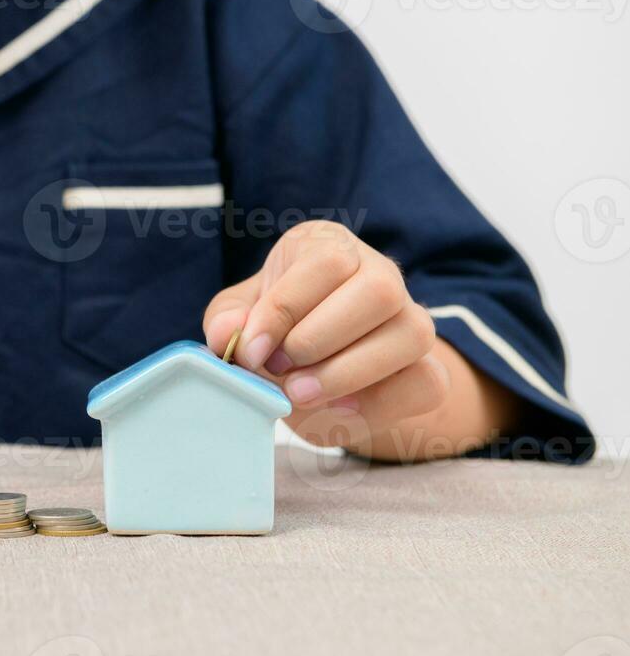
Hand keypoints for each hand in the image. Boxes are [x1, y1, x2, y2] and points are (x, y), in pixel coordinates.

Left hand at [202, 220, 449, 450]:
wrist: (311, 374)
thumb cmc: (274, 333)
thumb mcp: (240, 319)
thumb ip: (227, 321)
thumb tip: (229, 334)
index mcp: (329, 247)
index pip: (325, 262)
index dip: (285, 310)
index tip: (251, 351)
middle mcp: (381, 273)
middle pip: (379, 291)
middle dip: (320, 339)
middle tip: (279, 369)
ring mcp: (413, 319)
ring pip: (411, 334)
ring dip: (348, 372)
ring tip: (299, 393)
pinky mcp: (428, 368)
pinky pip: (425, 382)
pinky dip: (379, 404)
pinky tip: (337, 409)